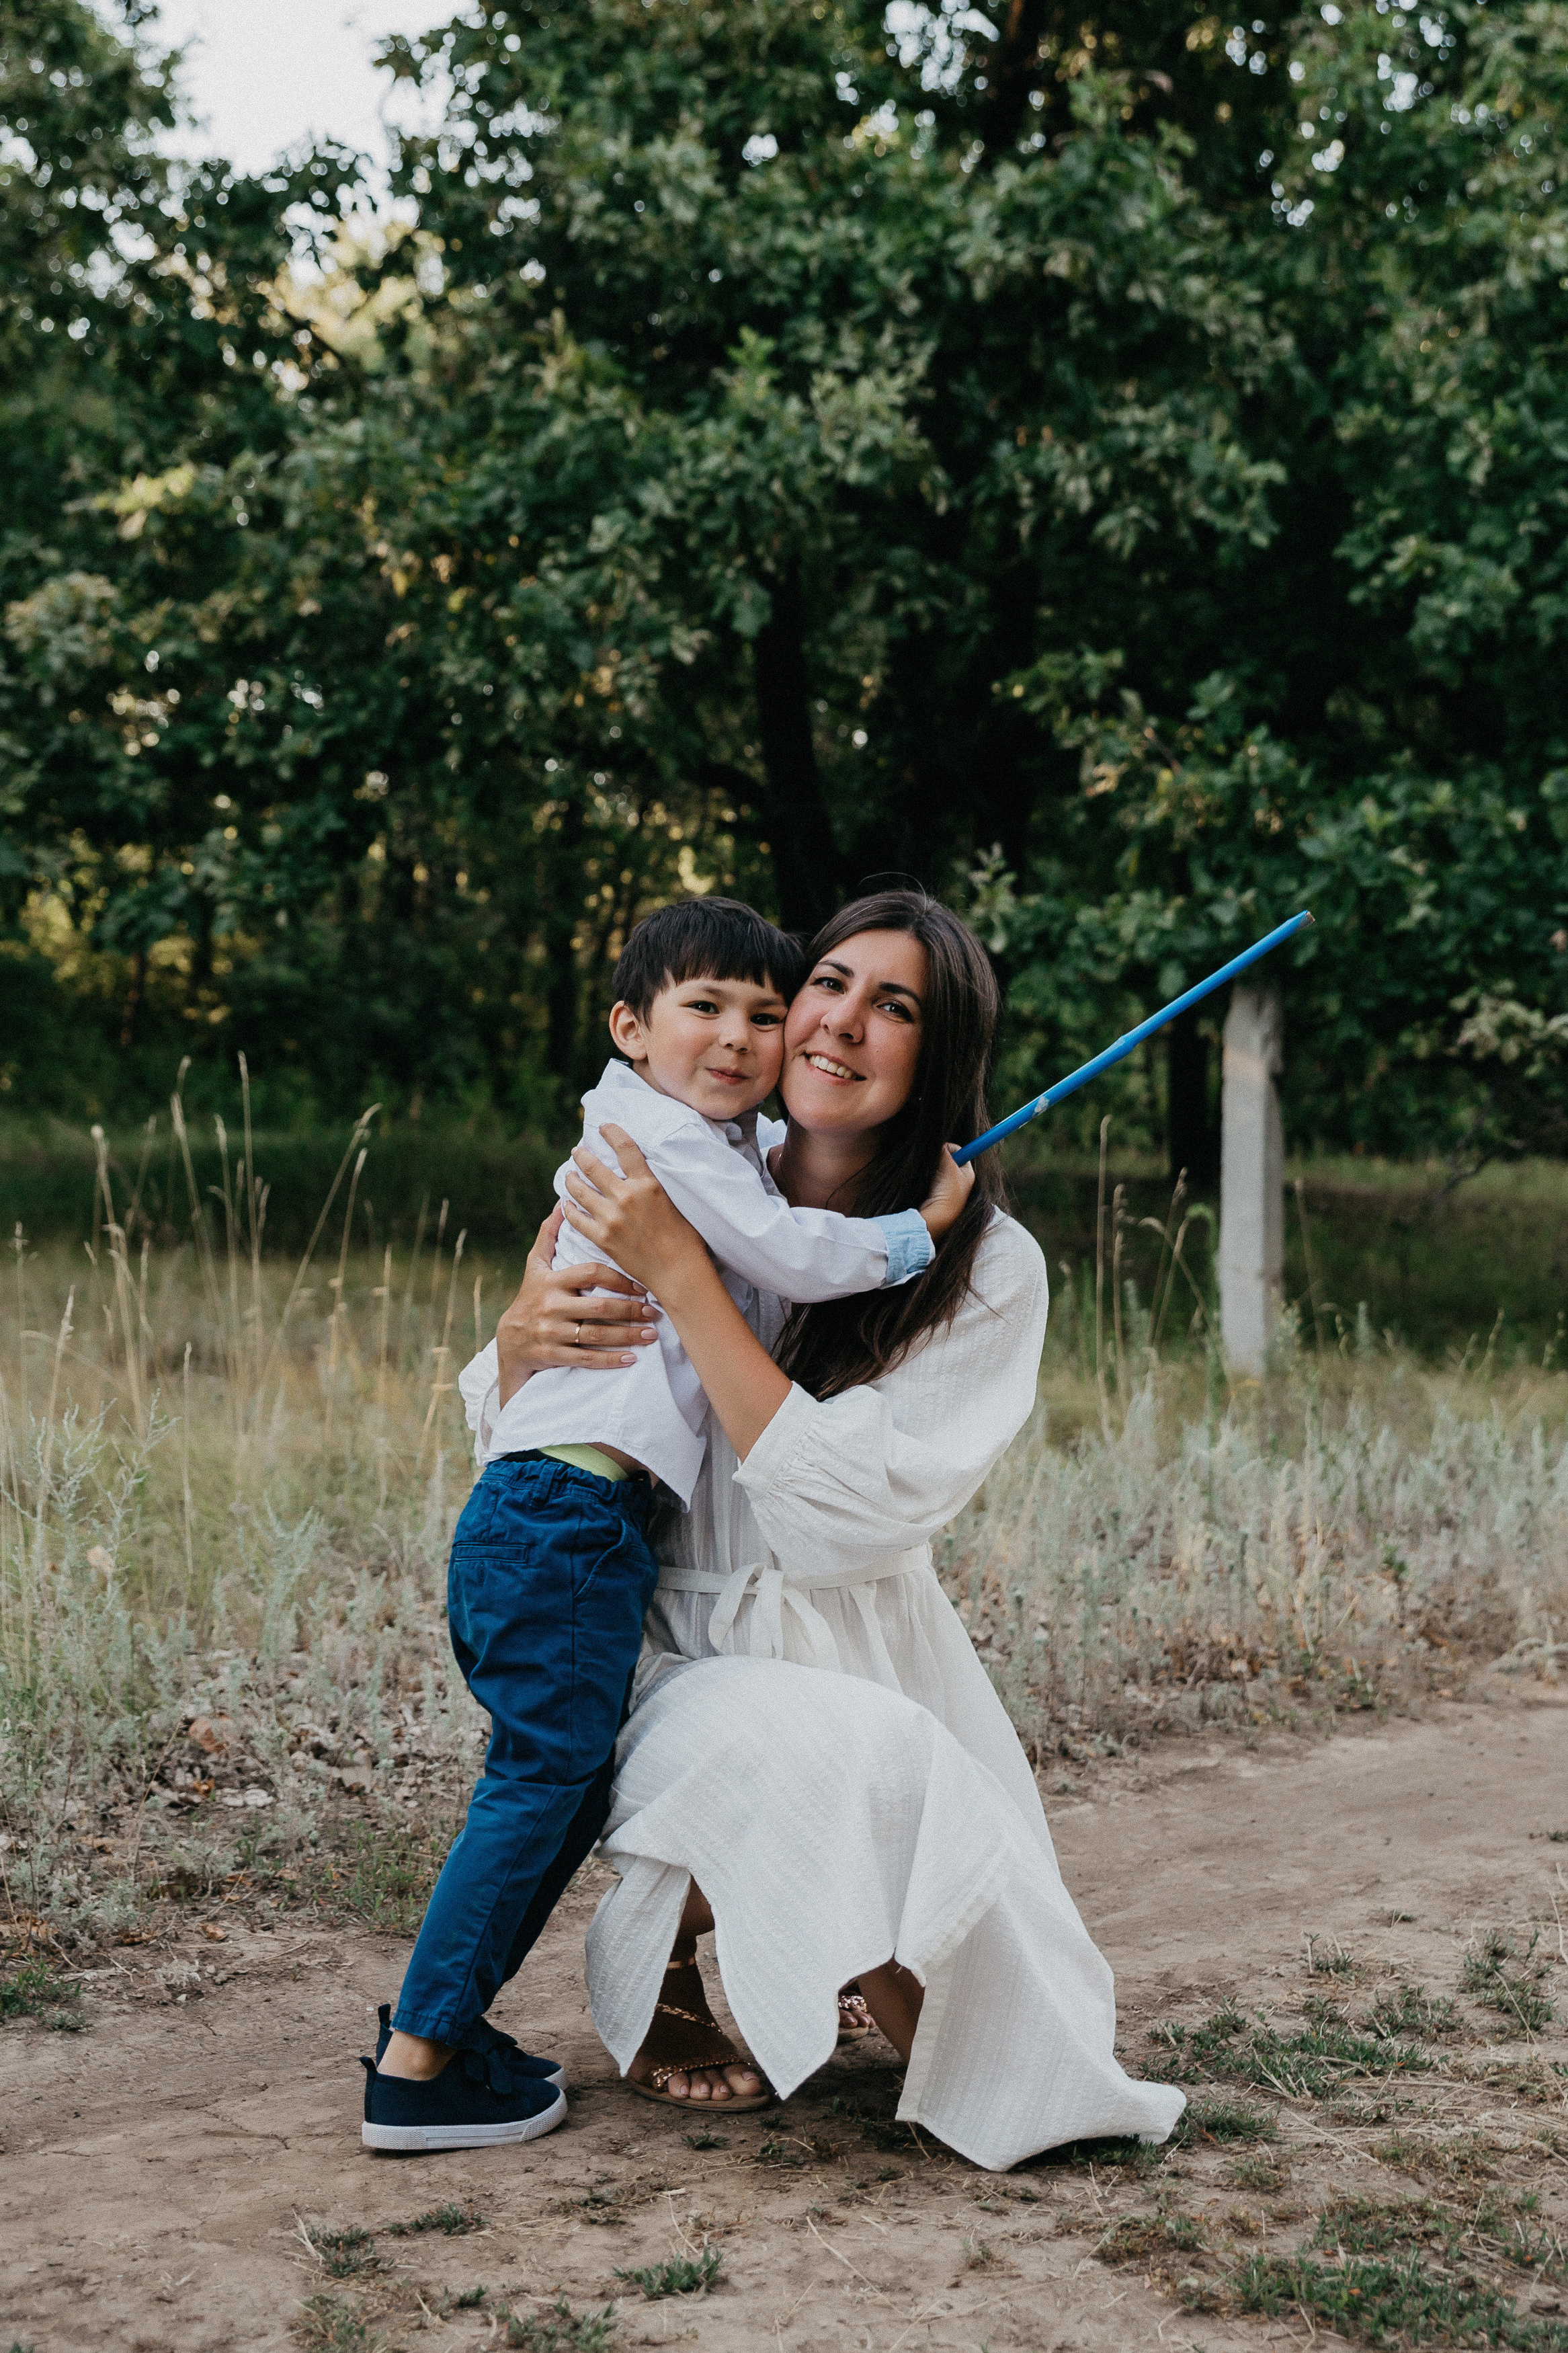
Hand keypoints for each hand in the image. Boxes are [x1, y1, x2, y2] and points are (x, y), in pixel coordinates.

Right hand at [495, 1204, 657, 1405]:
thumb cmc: (531, 1296)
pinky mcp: (552, 1355)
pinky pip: (586, 1359)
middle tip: (655, 1312)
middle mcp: (551, 1306)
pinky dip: (610, 1360)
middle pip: (599, 1307)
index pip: (590, 1274)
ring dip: (627, 1335)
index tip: (642, 1286)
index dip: (618, 1279)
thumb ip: (549, 1236)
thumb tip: (561, 1204)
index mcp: (552, 1281)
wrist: (510, 1340)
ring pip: (596, 1335)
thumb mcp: (535, 1266)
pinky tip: (631, 1358)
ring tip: (652, 1334)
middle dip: (631, 1310)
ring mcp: (551, 1333)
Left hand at [561, 1124, 707, 1293]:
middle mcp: (626, 1197)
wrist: (678, 1271)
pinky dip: (569, 1209)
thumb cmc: (685, 1237)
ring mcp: (611, 1218)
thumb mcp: (676, 1200)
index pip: (625, 1148)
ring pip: (580, 1191)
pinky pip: (577, 1219)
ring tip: (569, 1176)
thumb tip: (640, 1172)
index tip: (603, 1127)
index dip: (612, 1132)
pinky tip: (567, 1205)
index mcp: (647, 1184)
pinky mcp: (602, 1238)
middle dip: (582, 1156)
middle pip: (593, 1167)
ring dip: (571, 1180)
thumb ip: (653, 1184)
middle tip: (577, 1152)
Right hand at [918, 1144, 974, 1241]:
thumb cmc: (947, 1192)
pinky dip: (926, 1177)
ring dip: (931, 1168)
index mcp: (967, 1173)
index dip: (950, 1148)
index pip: (960, 1151)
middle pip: (947, 1159)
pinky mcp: (936, 1194)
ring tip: (929, 1176)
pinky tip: (925, 1183)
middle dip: (939, 1158)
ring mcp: (947, 1188)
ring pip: (937, 1168)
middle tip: (935, 1165)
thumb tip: (940, 1143)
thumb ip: (945, 1151)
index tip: (941, 1152)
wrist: (937, 1218)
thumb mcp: (948, 1166)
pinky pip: (930, 1178)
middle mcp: (959, 1180)